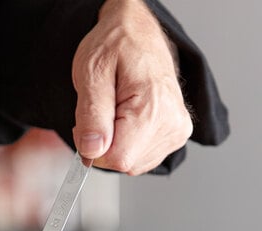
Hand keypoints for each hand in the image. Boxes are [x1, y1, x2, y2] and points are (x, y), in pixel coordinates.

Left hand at [72, 0, 192, 174]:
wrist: (138, 32)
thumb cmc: (116, 45)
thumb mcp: (91, 73)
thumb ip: (91, 116)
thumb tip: (91, 151)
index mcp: (153, 109)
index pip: (117, 159)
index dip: (94, 148)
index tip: (88, 124)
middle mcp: (172, 124)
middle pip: (124, 164)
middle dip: (103, 146)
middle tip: (101, 112)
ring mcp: (176, 131)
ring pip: (132, 164)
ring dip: (114, 144)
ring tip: (115, 111)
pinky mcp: (174, 135)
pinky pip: (140, 158)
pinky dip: (126, 144)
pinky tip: (126, 119)